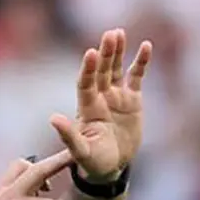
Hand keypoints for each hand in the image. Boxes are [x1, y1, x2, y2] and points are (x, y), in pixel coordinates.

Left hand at [50, 29, 151, 181]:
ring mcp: (116, 96)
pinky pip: (136, 76)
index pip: (86, 83)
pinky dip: (141, 62)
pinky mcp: (132, 100)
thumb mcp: (80, 151)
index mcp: (87, 107)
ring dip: (118, 52)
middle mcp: (100, 97)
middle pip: (102, 71)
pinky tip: (146, 46)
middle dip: (106, 53)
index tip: (91, 53)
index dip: (89, 69)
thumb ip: (68, 135)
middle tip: (110, 34)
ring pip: (116, 69)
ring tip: (119, 33)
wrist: (111, 166)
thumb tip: (53, 119)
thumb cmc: (92, 161)